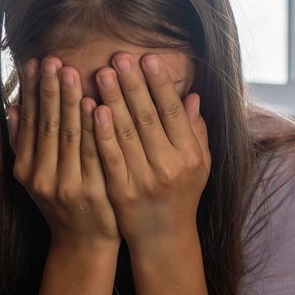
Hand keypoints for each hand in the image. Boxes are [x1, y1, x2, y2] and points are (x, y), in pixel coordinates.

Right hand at [10, 57, 120, 250]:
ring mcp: (67, 184)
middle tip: (53, 58)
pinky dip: (91, 128)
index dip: (32, 90)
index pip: (30, 121)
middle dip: (50, 89)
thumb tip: (11, 106)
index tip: (35, 62)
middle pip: (47, 124)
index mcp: (27, 168)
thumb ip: (25, 142)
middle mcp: (42, 176)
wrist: (84, 243)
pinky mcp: (91, 191)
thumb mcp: (37, 175)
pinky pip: (92, 153)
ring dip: (68, 101)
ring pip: (68, 136)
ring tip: (70, 71)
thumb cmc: (64, 201)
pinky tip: (93, 105)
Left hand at [91, 52, 211, 248]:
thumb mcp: (200, 163)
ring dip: (113, 100)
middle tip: (119, 56)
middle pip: (147, 117)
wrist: (164, 239)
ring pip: (125, 133)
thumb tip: (192, 95)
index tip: (147, 58)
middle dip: (132, 84)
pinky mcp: (121, 192)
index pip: (172, 112)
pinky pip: (109, 156)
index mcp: (190, 155)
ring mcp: (143, 180)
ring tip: (101, 73)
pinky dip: (101, 132)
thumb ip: (196, 129)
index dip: (159, 83)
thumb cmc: (182, 194)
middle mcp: (169, 166)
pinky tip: (93, 109)